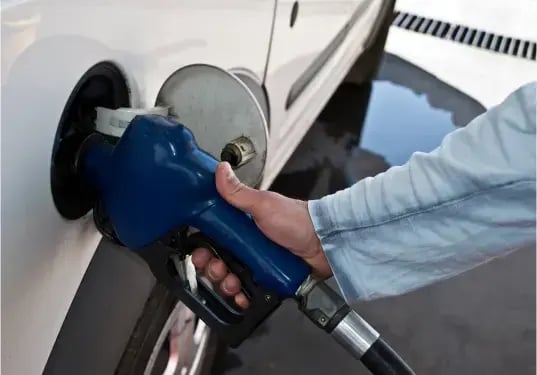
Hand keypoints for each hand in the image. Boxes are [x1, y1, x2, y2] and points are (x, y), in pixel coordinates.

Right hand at [191, 162, 331, 308]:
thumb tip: (221, 170)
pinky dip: (240, 296)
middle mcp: (246, 244)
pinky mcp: (266, 278)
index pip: (212, 237)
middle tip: (218, 269)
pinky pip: (247, 291)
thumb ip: (239, 192)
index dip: (202, 247)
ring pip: (229, 278)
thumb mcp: (263, 205)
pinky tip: (241, 295)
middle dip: (212, 269)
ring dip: (225, 284)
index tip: (200, 253)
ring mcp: (256, 262)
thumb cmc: (297, 220)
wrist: (324, 244)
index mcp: (241, 225)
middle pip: (217, 260)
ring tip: (232, 282)